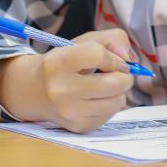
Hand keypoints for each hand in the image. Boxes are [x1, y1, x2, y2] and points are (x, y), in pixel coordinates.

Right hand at [0, 28, 134, 132]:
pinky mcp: (78, 127)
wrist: (36, 90)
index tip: (115, 60)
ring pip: (118, 101)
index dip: (113, 57)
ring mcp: (69, 112)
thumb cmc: (66, 62)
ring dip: (119, 92)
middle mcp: (61, 89)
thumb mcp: (85, 41)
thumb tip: (130, 60)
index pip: (98, 54)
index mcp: (59, 62)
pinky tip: (97, 99)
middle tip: (118, 73)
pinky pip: (111, 115)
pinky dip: (111, 105)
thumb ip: (113, 39)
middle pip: (114, 83)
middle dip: (125, 76)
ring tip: (106, 86)